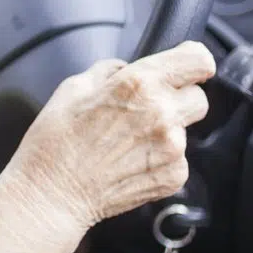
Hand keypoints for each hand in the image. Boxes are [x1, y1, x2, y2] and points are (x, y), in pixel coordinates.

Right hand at [4, 41, 215, 228]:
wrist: (53, 192)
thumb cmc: (56, 141)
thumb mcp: (73, 86)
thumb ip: (110, 71)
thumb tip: (127, 69)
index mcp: (138, 84)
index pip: (198, 60)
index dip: (193, 60)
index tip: (185, 65)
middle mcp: (162, 113)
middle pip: (199, 96)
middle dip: (178, 98)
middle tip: (146, 108)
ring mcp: (172, 148)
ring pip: (185, 129)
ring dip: (166, 129)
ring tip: (127, 140)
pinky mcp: (174, 176)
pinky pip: (179, 157)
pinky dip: (160, 157)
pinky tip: (130, 160)